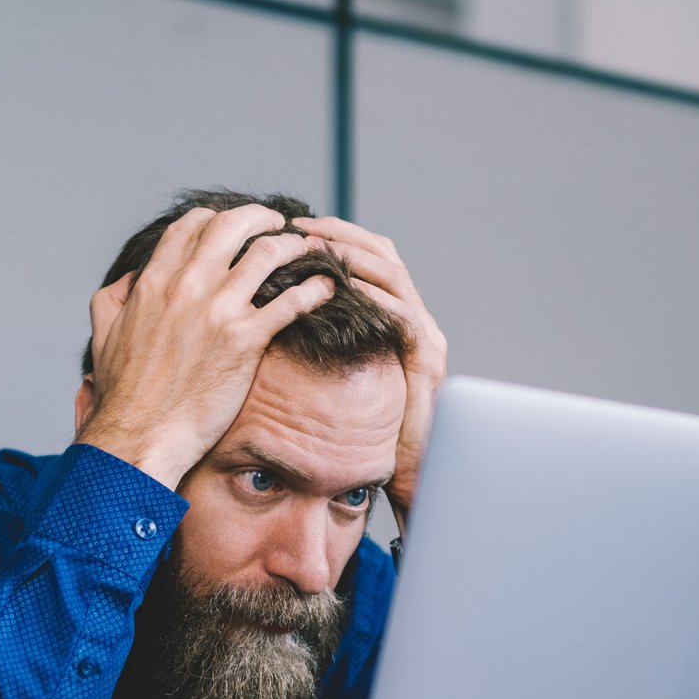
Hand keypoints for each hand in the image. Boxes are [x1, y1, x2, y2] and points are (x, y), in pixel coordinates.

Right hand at [80, 204, 334, 488]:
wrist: (142, 434)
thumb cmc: (124, 392)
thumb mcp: (104, 333)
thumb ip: (114, 298)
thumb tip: (131, 280)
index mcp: (155, 281)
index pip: (193, 224)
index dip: (219, 217)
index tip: (236, 226)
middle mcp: (187, 286)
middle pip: (234, 225)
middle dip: (262, 218)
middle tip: (279, 225)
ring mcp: (219, 311)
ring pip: (268, 253)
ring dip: (294, 246)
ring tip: (308, 250)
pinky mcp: (245, 341)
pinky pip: (291, 301)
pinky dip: (314, 289)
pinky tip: (326, 287)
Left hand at [291, 216, 445, 530]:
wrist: (407, 473)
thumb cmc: (366, 434)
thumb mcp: (336, 377)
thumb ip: (321, 346)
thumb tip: (270, 321)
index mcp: (392, 317)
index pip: (367, 259)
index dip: (334, 237)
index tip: (293, 228)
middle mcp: (413, 319)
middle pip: (382, 255)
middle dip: (342, 234)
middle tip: (301, 226)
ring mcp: (425, 336)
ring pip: (393, 275)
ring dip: (354, 256)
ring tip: (317, 247)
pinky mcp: (427, 359)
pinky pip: (401, 315)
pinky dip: (373, 296)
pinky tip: (343, 287)